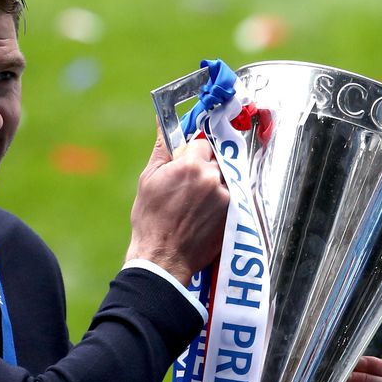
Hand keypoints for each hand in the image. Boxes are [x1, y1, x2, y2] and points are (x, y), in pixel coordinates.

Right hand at [125, 126, 229, 284]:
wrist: (162, 258)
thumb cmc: (151, 221)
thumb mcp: (148, 179)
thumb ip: (162, 149)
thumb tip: (163, 124)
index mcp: (191, 165)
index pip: (203, 144)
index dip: (193, 154)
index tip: (185, 164)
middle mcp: (213, 178)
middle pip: (216, 160)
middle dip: (205, 168)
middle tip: (188, 187)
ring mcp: (226, 197)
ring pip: (225, 179)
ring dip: (214, 185)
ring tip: (195, 204)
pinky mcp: (233, 214)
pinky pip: (231, 197)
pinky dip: (221, 202)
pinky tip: (204, 214)